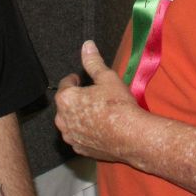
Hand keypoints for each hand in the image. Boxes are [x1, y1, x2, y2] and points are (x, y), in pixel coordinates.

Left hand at [54, 40, 142, 162]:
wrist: (132, 136)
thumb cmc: (119, 106)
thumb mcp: (107, 78)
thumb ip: (93, 62)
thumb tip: (87, 45)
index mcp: (66, 99)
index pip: (65, 84)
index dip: (75, 80)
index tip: (82, 80)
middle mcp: (63, 119)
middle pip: (65, 104)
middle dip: (76, 99)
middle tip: (93, 96)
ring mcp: (70, 136)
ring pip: (70, 121)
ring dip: (79, 116)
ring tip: (97, 112)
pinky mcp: (80, 149)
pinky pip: (78, 136)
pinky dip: (84, 131)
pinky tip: (99, 128)